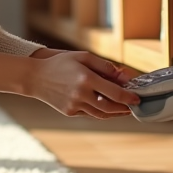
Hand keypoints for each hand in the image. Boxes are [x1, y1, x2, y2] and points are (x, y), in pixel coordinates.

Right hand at [25, 49, 139, 118]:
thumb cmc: (60, 64)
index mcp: (86, 79)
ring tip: (123, 109)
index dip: (129, 97)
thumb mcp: (83, 57)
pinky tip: (106, 108)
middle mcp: (81, 94)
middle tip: (133, 106)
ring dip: (114, 113)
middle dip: (124, 108)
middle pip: (110, 107)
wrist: (35, 78)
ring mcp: (75, 105)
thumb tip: (124, 76)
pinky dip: (101, 112)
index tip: (137, 98)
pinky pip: (90, 114)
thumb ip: (104, 66)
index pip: (115, 93)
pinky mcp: (70, 112)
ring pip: (101, 114)